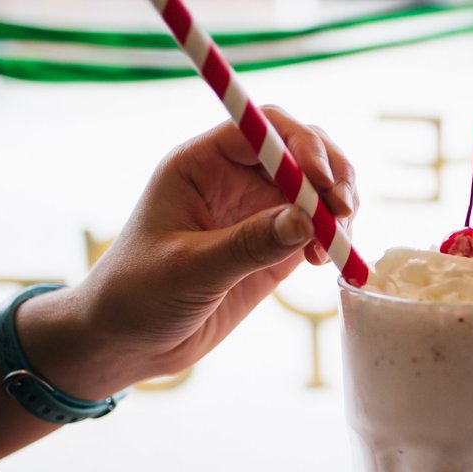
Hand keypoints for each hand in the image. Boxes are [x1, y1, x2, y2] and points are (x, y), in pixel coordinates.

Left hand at [20, 105, 358, 398]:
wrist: (127, 342)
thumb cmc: (137, 296)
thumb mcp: (190, 270)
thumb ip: (248, 244)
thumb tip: (309, 220)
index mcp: (200, 165)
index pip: (261, 129)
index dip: (300, 146)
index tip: (322, 184)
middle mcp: (232, 178)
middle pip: (300, 149)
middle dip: (331, 173)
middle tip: (345, 212)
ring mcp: (256, 212)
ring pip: (316, 187)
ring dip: (339, 207)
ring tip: (339, 244)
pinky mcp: (273, 247)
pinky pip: (317, 228)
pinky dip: (335, 238)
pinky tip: (331, 261)